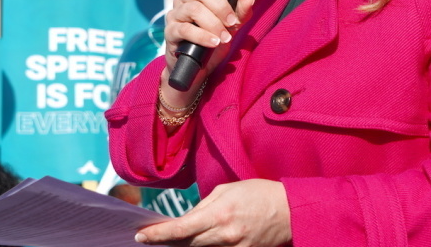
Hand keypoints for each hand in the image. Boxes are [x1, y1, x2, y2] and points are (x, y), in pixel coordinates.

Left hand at [135, 179, 290, 246]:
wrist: (290, 211)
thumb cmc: (258, 194)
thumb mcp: (228, 190)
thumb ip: (204, 206)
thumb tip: (187, 219)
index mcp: (219, 214)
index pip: (181, 229)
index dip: (157, 235)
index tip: (140, 237)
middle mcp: (224, 235)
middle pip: (186, 245)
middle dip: (168, 241)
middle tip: (151, 237)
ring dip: (187, 245)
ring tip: (176, 238)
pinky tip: (201, 241)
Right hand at [161, 0, 254, 107]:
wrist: (198, 67)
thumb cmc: (215, 39)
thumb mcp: (233, 25)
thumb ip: (242, 11)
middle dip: (221, 7)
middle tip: (233, 23)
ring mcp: (176, 14)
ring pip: (194, 9)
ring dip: (214, 23)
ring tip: (225, 37)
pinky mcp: (170, 32)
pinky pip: (185, 29)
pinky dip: (203, 36)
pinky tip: (214, 42)